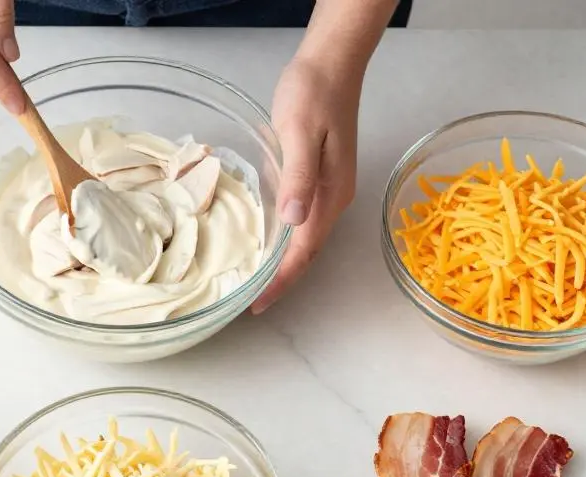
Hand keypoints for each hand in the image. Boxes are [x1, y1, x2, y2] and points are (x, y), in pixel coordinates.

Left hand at [252, 54, 362, 313]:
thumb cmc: (313, 94)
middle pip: (307, 252)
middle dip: (281, 280)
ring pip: (305, 238)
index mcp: (330, 194)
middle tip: (251, 303)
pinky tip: (267, 241)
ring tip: (255, 282)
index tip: (257, 304)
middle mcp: (334, 198)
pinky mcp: (321, 176)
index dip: (281, 281)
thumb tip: (293, 222)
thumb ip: (298, 178)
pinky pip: (303, 220)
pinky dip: (285, 240)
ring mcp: (330, 187)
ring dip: (283, 263)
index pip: (303, 252)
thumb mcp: (300, 134)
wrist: (332, 63)